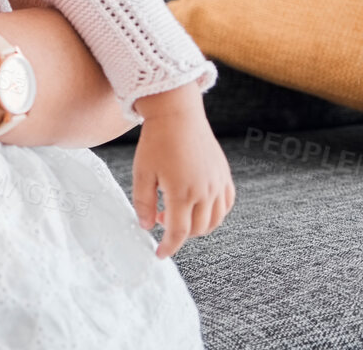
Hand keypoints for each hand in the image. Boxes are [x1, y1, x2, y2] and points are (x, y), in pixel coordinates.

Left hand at [131, 86, 233, 256]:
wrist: (177, 115)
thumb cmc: (156, 142)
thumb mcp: (142, 173)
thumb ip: (144, 203)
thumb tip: (147, 226)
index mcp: (182, 193)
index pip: (178, 232)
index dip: (168, 247)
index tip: (159, 254)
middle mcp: (205, 192)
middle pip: (197, 229)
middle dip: (179, 233)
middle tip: (160, 218)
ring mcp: (218, 184)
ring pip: (214, 220)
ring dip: (197, 226)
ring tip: (176, 211)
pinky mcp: (225, 175)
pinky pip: (225, 205)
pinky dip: (214, 213)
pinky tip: (197, 205)